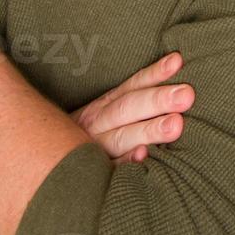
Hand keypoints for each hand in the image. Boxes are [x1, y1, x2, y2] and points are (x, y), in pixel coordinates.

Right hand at [73, 52, 194, 162]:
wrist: (47, 159)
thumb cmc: (93, 134)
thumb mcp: (107, 110)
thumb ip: (136, 97)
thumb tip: (176, 72)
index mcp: (104, 105)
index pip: (133, 86)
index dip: (155, 73)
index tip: (178, 61)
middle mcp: (98, 123)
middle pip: (128, 108)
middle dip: (158, 100)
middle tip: (187, 95)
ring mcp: (95, 148)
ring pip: (121, 137)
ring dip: (148, 130)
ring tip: (176, 125)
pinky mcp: (93, 173)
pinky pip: (109, 168)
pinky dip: (125, 162)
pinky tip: (143, 155)